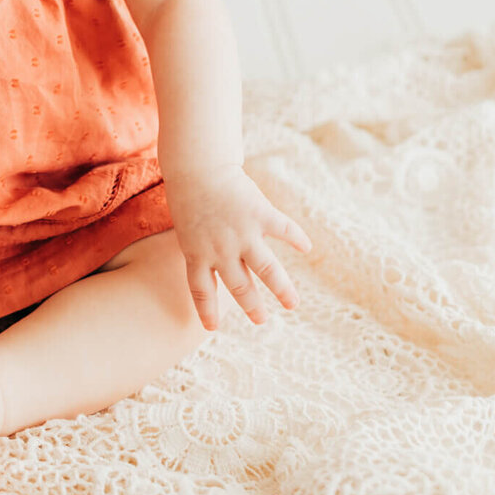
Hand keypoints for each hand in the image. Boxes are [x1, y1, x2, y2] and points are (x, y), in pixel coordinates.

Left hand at [163, 164, 312, 331]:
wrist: (198, 165)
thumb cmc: (189, 194)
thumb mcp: (187, 227)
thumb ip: (202, 247)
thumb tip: (215, 263)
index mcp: (197, 253)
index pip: (201, 290)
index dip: (207, 310)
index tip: (212, 328)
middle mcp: (220, 250)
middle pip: (239, 286)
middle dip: (252, 306)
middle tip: (261, 321)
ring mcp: (242, 234)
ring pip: (267, 269)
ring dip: (282, 289)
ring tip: (293, 304)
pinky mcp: (260, 215)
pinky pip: (283, 230)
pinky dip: (296, 238)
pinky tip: (306, 246)